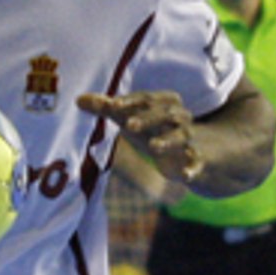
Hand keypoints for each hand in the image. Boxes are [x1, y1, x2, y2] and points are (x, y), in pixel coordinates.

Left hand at [78, 91, 204, 184]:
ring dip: (168, 140)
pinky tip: (185, 176)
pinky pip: (197, 163)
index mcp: (163, 103)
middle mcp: (179, 117)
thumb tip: (78, 99)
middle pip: (165, 113)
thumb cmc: (152, 130)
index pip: (147, 98)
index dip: (131, 101)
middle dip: (147, 118)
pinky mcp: (196, 160)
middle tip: (128, 125)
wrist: (189, 151)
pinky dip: (192, 169)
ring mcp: (188, 139)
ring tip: (153, 147)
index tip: (113, 106)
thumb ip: (107, 109)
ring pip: (182, 136)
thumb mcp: (131, 120)